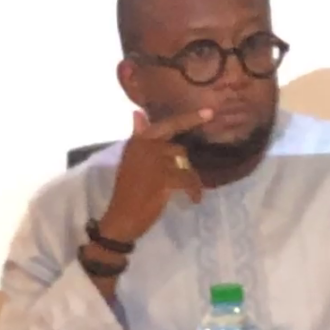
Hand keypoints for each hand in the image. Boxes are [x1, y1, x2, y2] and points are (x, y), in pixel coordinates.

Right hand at [98, 108, 213, 242]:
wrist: (121, 217)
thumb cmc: (127, 191)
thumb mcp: (130, 160)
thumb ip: (139, 137)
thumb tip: (137, 113)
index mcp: (138, 141)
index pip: (166, 124)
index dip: (188, 118)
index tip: (209, 112)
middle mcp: (146, 146)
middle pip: (178, 144)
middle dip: (190, 145)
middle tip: (206, 134)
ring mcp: (155, 161)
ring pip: (185, 164)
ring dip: (191, 178)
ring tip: (192, 191)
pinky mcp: (164, 178)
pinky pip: (188, 180)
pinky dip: (194, 190)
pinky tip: (194, 199)